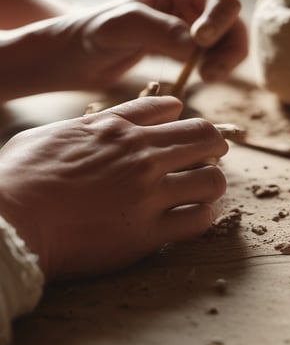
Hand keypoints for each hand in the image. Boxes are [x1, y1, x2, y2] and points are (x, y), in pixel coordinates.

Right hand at [0, 96, 227, 279]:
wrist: (9, 221)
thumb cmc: (22, 175)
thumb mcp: (59, 131)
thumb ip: (102, 120)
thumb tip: (138, 111)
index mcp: (118, 130)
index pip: (176, 114)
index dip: (188, 123)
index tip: (188, 134)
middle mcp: (140, 157)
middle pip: (206, 140)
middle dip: (214, 147)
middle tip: (209, 158)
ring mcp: (147, 195)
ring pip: (212, 181)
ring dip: (211, 183)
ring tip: (201, 190)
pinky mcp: (146, 234)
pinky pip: (198, 221)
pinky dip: (202, 216)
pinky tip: (191, 217)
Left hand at [66, 0, 247, 89]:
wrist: (72, 58)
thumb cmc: (89, 35)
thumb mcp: (120, 27)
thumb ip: (158, 30)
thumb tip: (196, 45)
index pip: (219, 0)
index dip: (220, 21)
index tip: (201, 44)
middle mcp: (183, 11)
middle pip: (230, 22)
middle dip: (230, 47)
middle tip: (211, 73)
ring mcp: (183, 33)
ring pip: (224, 43)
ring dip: (225, 60)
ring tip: (207, 78)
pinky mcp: (179, 55)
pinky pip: (209, 59)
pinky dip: (213, 69)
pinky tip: (197, 80)